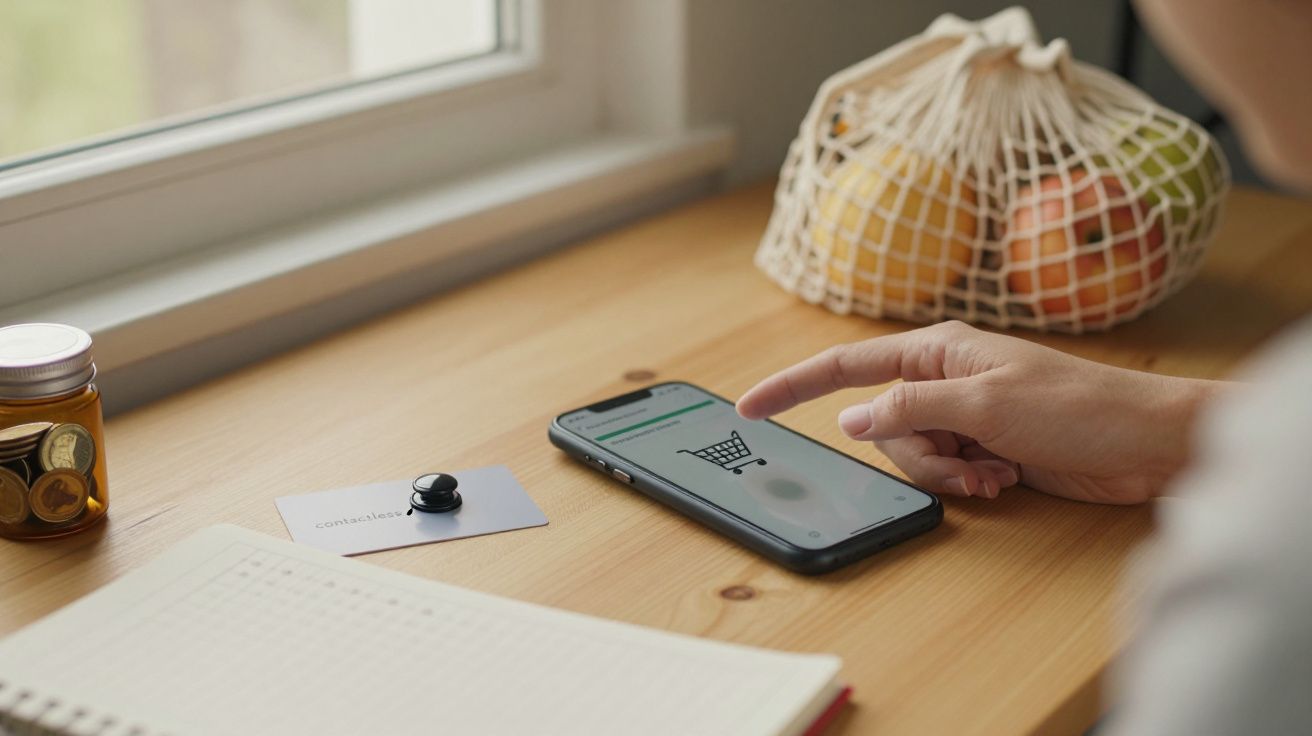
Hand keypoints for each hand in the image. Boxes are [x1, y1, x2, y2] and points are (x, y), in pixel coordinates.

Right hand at [736, 321, 1221, 503]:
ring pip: (911, 455)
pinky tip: (1006, 476)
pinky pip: (946, 471)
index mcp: (935, 349)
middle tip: (966, 459)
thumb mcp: (983, 403)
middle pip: (880, 426)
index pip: (844, 365)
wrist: (1144, 443)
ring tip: (996, 470)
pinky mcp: (983, 445)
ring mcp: (962, 414)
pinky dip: (969, 481)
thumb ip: (909, 407)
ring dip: (948, 473)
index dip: (792, 386)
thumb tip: (851, 418)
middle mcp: (941, 379)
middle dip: (914, 455)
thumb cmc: (1076, 407)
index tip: (749, 406)